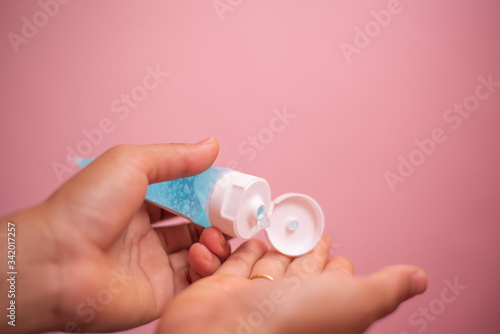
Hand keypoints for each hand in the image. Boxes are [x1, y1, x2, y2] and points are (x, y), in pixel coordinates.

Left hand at [0, 139, 230, 332]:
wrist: (58, 261)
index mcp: (137, 202)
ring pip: (199, 253)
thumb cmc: (85, 208)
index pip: (183, 196)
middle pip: (194, 225)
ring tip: (215, 236)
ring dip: (215, 243)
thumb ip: (175, 157)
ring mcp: (153, 264)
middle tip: (234, 215)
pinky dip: (207, 267)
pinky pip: (194, 280)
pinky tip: (204, 253)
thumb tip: (211, 146)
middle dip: (217, 220)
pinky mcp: (159, 292)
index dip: (207, 193)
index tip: (230, 190)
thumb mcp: (131, 163)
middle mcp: (146, 234)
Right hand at [158, 235, 427, 333]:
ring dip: (269, 245)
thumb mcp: (353, 303)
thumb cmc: (289, 324)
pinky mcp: (220, 288)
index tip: (333, 245)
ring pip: (266, 263)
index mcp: (320, 304)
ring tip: (273, 227)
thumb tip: (420, 278)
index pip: (331, 277)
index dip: (334, 262)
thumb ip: (385, 288)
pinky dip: (238, 250)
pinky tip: (245, 238)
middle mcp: (287, 301)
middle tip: (302, 226)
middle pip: (297, 267)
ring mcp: (252, 295)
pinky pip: (232, 262)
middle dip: (300, 246)